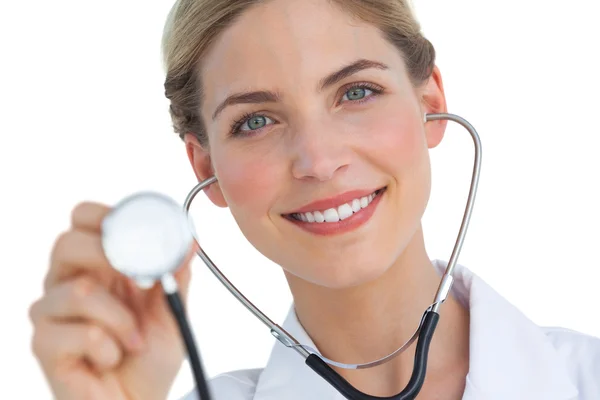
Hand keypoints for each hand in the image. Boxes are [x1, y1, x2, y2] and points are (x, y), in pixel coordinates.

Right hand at [29, 201, 193, 399]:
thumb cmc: (149, 357)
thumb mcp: (172, 311)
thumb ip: (175, 275)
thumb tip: (190, 240)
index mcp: (99, 265)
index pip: (82, 219)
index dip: (104, 215)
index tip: (135, 232)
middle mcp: (69, 282)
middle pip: (66, 242)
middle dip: (108, 257)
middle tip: (136, 279)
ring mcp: (53, 313)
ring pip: (79, 290)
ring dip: (120, 319)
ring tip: (134, 340)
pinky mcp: (45, 345)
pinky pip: (78, 332)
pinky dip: (108, 347)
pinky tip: (112, 359)